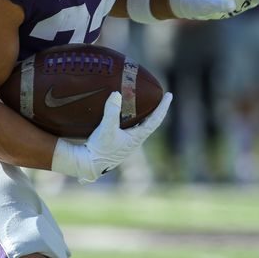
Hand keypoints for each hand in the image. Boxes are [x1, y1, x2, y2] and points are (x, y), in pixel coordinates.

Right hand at [51, 91, 171, 183]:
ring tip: (143, 102)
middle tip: (158, 95)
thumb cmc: (100, 148)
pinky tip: (123, 113)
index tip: (169, 94)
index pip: (156, 120)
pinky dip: (131, 118)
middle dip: (155, 109)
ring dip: (143, 114)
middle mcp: (135, 140)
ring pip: (140, 125)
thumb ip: (111, 111)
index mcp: (137, 137)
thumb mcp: (106, 128)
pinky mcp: (118, 143)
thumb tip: (117, 94)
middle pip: (150, 122)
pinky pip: (129, 128)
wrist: (88, 164)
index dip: (163, 107)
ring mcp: (127, 143)